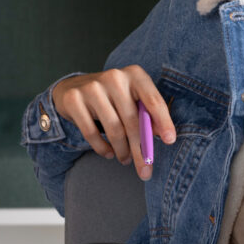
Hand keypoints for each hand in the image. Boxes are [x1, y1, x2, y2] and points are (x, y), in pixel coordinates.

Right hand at [51, 65, 175, 180]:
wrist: (73, 88)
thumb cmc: (112, 97)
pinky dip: (102, 148)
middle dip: (141, 148)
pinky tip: (109, 154)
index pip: (153, 100)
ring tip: (126, 159)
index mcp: (135, 74)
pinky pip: (91, 132)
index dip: (164, 121)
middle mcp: (114, 77)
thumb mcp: (132, 98)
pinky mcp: (74, 100)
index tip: (170, 140)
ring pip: (114, 129)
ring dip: (123, 150)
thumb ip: (147, 113)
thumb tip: (162, 136)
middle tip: (146, 168)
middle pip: (133, 120)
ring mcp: (92, 87)